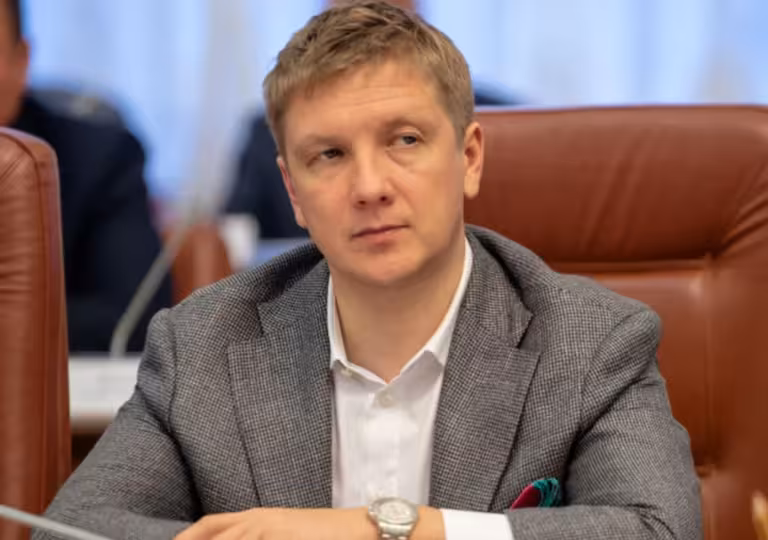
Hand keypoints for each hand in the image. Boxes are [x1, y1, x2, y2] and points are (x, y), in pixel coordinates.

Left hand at [175, 507, 374, 539]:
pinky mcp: (280, 537)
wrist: (356, 529)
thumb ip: (258, 533)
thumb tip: (235, 536)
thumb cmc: (321, 533)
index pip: (209, 525)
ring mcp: (268, 530)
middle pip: (212, 535)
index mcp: (255, 516)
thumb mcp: (282, 531)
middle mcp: (256, 521)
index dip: (186, 537)